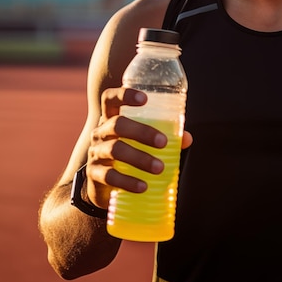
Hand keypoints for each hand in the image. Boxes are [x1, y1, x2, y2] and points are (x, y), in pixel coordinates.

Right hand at [85, 86, 192, 208]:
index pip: (110, 99)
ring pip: (114, 150)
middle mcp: (100, 132)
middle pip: (117, 124)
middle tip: (163, 142)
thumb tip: (187, 138)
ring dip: (139, 158)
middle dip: (142, 131)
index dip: (124, 95)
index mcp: (111, 118)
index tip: (145, 98)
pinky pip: (109, 176)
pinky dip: (128, 181)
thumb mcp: (141, 142)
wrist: (103, 185)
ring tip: (160, 168)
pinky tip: (143, 186)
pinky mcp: (94, 175)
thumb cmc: (127, 154)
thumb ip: (163, 137)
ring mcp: (95, 153)